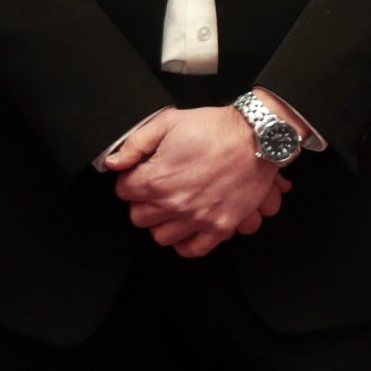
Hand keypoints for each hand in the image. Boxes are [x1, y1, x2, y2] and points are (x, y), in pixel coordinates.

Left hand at [106, 107, 290, 256]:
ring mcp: (197, 218)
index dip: (132, 178)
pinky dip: (186, 242)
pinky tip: (187, 227)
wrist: (256, 137)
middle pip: (139, 217)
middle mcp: (174, 204)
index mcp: (157, 179)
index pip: (124, 191)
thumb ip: (136, 143)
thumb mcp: (169, 122)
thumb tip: (114, 163)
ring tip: (173, 206)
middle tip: (157, 188)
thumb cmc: (215, 128)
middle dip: (143, 201)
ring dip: (162, 222)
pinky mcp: (219, 226)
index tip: (143, 172)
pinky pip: (193, 249)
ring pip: (161, 236)